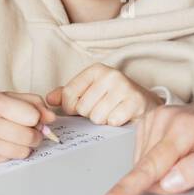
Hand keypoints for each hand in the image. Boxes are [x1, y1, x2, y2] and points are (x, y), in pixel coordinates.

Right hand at [0, 91, 55, 164]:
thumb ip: (28, 101)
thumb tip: (52, 117)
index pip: (31, 115)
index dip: (37, 117)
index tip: (33, 116)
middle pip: (30, 135)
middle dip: (36, 134)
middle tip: (28, 129)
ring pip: (24, 150)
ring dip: (26, 145)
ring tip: (14, 136)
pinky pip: (10, 158)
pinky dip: (11, 152)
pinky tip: (0, 144)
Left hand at [46, 63, 163, 125]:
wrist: (144, 104)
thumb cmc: (112, 99)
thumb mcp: (89, 92)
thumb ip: (67, 95)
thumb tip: (49, 99)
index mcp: (96, 70)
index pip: (68, 95)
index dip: (71, 108)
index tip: (81, 107)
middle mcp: (110, 75)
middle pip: (82, 108)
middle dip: (90, 115)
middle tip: (103, 109)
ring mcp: (124, 87)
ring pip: (96, 117)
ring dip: (103, 120)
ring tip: (113, 112)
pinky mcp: (135, 102)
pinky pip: (112, 121)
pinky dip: (115, 124)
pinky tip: (122, 117)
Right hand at [94, 89, 193, 194]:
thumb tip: (168, 182)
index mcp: (182, 128)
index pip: (149, 167)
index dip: (126, 190)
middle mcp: (163, 119)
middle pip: (147, 169)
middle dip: (164, 182)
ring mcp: (154, 119)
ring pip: (144, 164)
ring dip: (161, 172)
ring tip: (191, 157)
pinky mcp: (149, 123)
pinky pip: (144, 156)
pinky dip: (157, 163)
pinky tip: (178, 154)